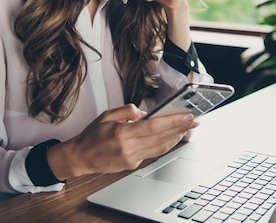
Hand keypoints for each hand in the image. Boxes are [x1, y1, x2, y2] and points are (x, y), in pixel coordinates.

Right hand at [47, 104, 198, 178]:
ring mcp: (132, 158)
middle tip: (194, 121)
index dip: (173, 121)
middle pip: (162, 138)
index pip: (154, 126)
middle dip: (180, 128)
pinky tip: (170, 137)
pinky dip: (164, 144)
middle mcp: (129, 148)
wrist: (81, 158)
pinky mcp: (133, 164)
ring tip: (186, 128)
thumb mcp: (107, 115)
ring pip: (160, 148)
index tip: (186, 116)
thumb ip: (126, 111)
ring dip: (176, 137)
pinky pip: (152, 153)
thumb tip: (143, 112)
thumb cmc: (92, 136)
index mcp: (123, 133)